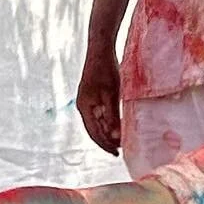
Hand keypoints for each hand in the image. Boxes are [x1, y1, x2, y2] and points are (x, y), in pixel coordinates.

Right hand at [77, 41, 122, 156]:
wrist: (100, 49)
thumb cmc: (106, 70)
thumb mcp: (111, 95)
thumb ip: (112, 116)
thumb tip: (115, 137)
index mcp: (85, 108)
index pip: (95, 133)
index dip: (106, 145)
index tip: (117, 153)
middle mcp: (83, 107)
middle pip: (94, 130)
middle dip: (106, 141)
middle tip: (120, 149)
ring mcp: (86, 101)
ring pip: (96, 123)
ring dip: (107, 132)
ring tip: (119, 140)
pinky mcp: (91, 95)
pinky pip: (98, 114)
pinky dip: (106, 122)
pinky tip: (116, 124)